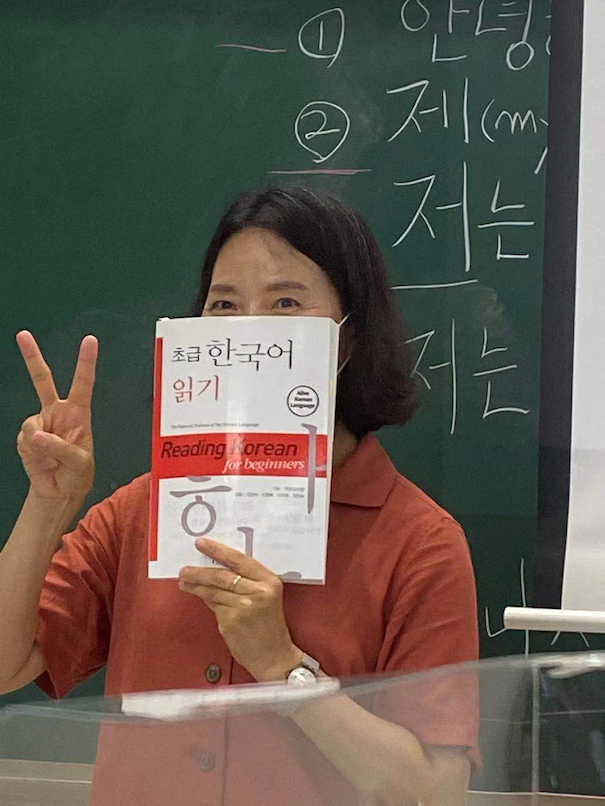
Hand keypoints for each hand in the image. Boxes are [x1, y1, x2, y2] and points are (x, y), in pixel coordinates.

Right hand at [15, 330, 97, 500]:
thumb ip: (60, 447)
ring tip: (52, 459)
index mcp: (78, 413)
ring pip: (31, 423)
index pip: (83, 383)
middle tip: (22, 334)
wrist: (59, 492)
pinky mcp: (26, 437)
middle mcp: (57, 413)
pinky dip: (31, 453)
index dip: (86, 362)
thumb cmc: (77, 474)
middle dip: (32, 357)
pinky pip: (24, 440)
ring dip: (40, 445)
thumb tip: (35, 435)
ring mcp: (40, 424)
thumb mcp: (79, 463)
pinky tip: (41, 461)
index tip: (90, 341)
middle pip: (43, 380)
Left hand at [179, 538, 301, 681]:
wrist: (274, 655)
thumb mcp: (266, 597)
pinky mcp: (231, 621)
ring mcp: (244, 607)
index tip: (202, 543)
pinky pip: (213, 606)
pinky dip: (204, 600)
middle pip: (222, 575)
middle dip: (200, 571)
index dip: (219, 550)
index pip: (240, 560)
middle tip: (185, 568)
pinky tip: (197, 596)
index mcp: (269, 581)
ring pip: (213, 590)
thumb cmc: (268, 625)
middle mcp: (258, 592)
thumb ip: (247, 582)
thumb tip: (216, 567)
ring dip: (196, 585)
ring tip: (184, 581)